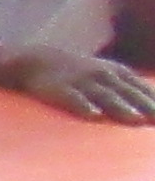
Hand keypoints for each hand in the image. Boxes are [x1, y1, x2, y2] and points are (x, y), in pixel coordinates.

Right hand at [0, 42, 154, 122]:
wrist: (36, 60)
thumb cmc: (77, 72)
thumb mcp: (105, 72)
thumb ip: (127, 87)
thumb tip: (151, 105)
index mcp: (117, 72)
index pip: (142, 89)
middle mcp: (103, 75)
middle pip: (129, 93)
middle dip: (147, 106)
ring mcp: (81, 81)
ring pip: (105, 96)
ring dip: (122, 107)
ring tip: (136, 119)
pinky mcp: (60, 89)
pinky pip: (74, 98)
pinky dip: (84, 106)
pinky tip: (93, 115)